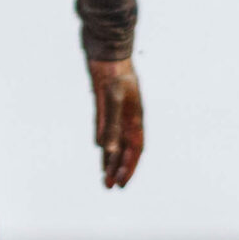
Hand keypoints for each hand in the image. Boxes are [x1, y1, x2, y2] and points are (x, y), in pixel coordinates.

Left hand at [89, 58, 143, 187]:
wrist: (107, 52)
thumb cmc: (114, 73)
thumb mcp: (112, 99)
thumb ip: (110, 124)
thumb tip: (107, 149)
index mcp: (135, 118)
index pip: (135, 149)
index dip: (130, 167)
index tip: (122, 183)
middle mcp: (128, 118)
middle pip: (125, 149)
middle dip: (119, 168)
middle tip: (110, 187)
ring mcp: (117, 112)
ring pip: (116, 141)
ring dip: (111, 159)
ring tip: (105, 176)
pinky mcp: (105, 106)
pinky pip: (106, 130)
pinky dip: (105, 143)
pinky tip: (103, 151)